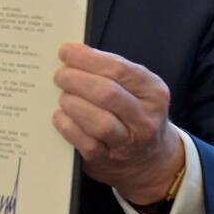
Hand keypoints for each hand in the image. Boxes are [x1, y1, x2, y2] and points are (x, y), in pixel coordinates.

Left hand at [52, 42, 184, 205]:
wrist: (150, 160)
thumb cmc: (134, 113)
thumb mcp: (135, 88)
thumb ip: (109, 70)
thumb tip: (71, 53)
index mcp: (153, 92)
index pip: (118, 69)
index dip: (87, 59)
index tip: (65, 51)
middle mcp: (145, 118)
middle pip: (106, 93)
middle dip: (76, 80)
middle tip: (59, 76)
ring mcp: (129, 143)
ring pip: (99, 121)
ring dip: (72, 104)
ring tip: (62, 97)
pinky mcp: (108, 161)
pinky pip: (86, 143)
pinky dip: (68, 127)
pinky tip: (60, 116)